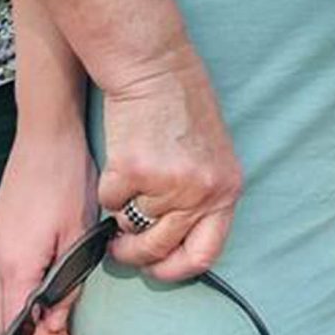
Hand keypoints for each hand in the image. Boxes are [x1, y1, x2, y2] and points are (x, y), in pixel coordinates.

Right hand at [0, 129, 98, 334]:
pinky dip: (14, 295)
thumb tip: (57, 321)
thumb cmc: (67, 179)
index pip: (15, 329)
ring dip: (20, 316)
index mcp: (15, 264)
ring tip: (56, 309)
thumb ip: (67, 283)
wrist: (46, 136)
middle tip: (63, 331)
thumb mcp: (79, 234)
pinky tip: (43, 284)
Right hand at [96, 47, 242, 283]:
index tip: (155, 267)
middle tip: (119, 245)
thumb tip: (175, 241)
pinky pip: (110, 202)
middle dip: (133, 254)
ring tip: (131, 177)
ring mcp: (167, 184)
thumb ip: (202, 196)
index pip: (205, 254)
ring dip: (123, 210)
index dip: (175, 269)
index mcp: (226, 189)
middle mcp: (201, 192)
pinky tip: (121, 159)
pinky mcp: (133, 172)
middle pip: (159, 249)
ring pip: (130, 225)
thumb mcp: (211, 154)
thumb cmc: (182, 104)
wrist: (155, 65)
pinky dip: (109, 187)